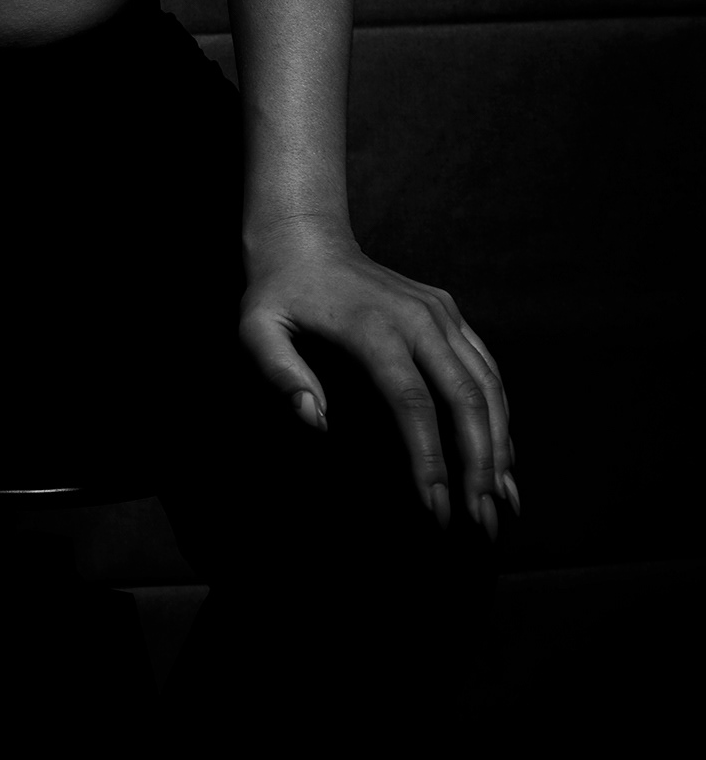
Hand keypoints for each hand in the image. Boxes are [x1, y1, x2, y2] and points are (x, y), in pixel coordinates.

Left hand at [238, 222, 516, 537]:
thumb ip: (279, 373)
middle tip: (483, 521)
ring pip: (487, 386)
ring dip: (499, 446)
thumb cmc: (278, 293)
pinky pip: (486, 369)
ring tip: (504, 502)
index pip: (413, 403)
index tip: (435, 509)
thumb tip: (314, 421)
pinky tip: (502, 457)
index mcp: (374, 327)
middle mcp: (419, 318)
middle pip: (466, 398)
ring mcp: (440, 313)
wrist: (306, 238)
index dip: (428, 459)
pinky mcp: (450, 313)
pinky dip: (500, 415)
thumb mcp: (256, 328)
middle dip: (479, 465)